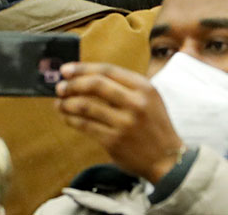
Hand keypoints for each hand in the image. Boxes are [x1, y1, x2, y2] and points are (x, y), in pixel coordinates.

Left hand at [55, 62, 183, 182]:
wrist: (168, 159)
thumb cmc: (153, 125)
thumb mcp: (148, 99)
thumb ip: (122, 86)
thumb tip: (84, 76)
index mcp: (144, 87)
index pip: (107, 70)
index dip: (82, 68)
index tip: (65, 70)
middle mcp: (136, 103)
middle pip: (95, 84)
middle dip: (72, 84)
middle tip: (59, 87)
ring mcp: (125, 123)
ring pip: (86, 106)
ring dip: (67, 103)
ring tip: (59, 103)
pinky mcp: (114, 140)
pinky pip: (85, 125)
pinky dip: (71, 119)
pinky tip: (66, 117)